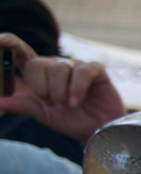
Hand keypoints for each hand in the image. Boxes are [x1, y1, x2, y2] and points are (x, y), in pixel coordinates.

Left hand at [0, 33, 124, 139]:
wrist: (98, 130)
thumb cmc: (70, 120)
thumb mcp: (42, 114)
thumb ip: (22, 105)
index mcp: (37, 74)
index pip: (19, 53)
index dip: (8, 43)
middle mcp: (54, 66)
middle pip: (36, 63)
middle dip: (42, 88)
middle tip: (52, 102)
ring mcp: (75, 65)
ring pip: (58, 68)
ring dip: (60, 92)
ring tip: (69, 105)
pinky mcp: (94, 69)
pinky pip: (81, 71)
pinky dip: (77, 89)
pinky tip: (77, 101)